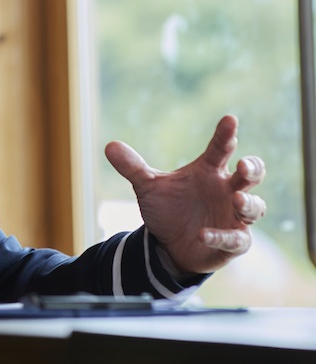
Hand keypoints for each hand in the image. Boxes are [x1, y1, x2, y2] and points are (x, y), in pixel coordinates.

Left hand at [104, 114, 265, 274]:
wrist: (171, 244)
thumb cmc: (168, 209)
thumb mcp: (148, 187)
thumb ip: (132, 167)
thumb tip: (109, 145)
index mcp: (208, 171)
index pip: (220, 149)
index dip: (226, 135)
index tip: (230, 119)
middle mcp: (226, 190)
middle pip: (252, 175)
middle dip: (253, 168)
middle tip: (243, 165)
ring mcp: (234, 216)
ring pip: (255, 208)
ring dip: (249, 204)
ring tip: (237, 199)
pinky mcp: (234, 242)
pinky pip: (235, 239)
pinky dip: (221, 237)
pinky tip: (203, 234)